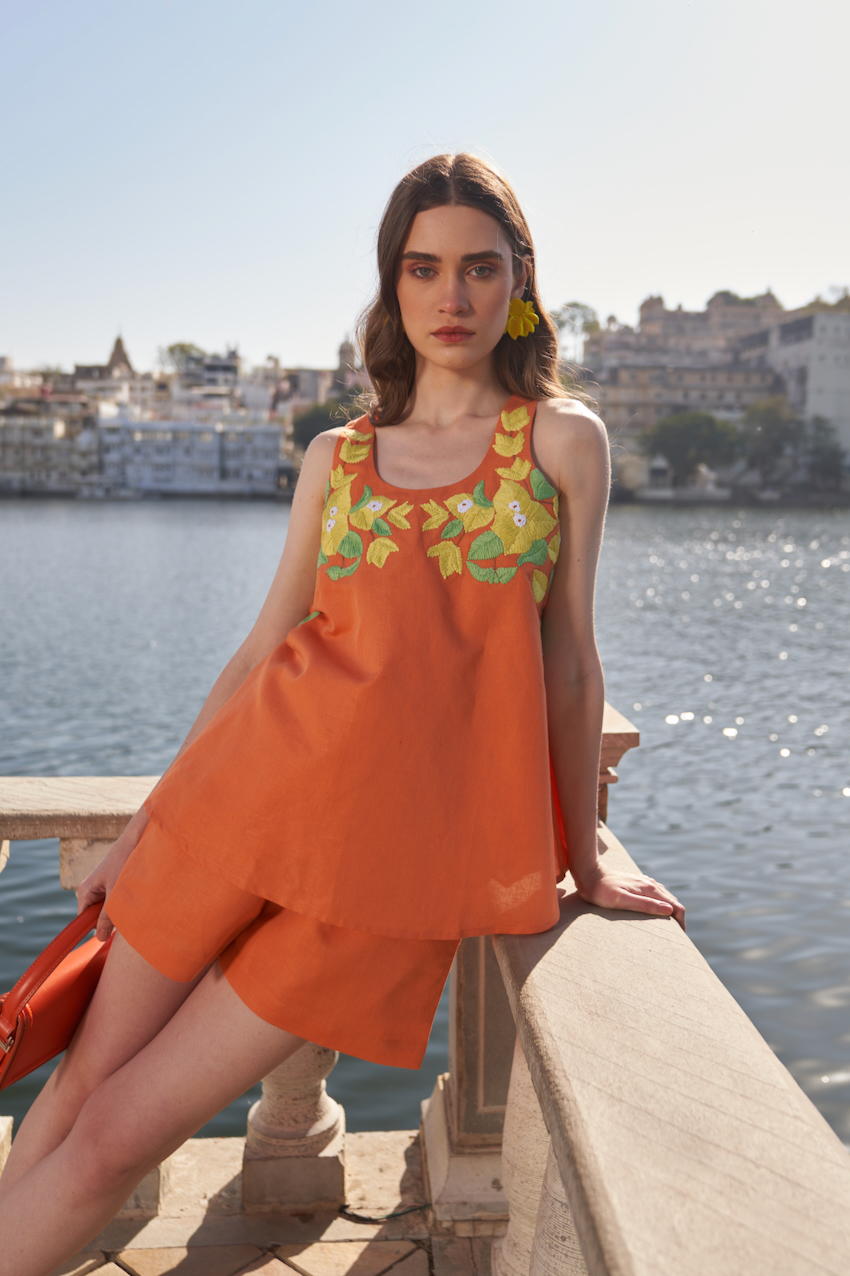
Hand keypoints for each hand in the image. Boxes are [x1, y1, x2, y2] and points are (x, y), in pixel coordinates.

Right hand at [77, 824, 139, 940]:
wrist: (138, 838)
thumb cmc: (125, 862)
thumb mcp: (116, 892)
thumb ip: (108, 916)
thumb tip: (99, 938)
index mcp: (86, 891)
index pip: (84, 919)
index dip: (96, 928)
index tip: (110, 934)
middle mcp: (91, 889)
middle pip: (96, 915)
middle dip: (109, 920)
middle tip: (126, 919)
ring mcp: (102, 886)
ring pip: (108, 908)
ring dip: (119, 910)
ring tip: (132, 905)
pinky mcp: (114, 883)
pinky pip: (115, 900)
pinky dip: (124, 903)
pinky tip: (136, 899)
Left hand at [573, 860, 685, 930]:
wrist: (589, 874)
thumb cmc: (602, 891)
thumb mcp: (622, 901)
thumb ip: (645, 905)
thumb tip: (669, 910)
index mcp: (650, 889)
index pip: (676, 906)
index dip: (681, 922)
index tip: (681, 938)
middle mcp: (650, 883)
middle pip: (673, 901)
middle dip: (679, 918)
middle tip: (678, 936)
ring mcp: (644, 882)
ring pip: (666, 897)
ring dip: (671, 910)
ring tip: (670, 926)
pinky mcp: (637, 882)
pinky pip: (657, 893)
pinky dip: (662, 903)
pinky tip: (657, 909)